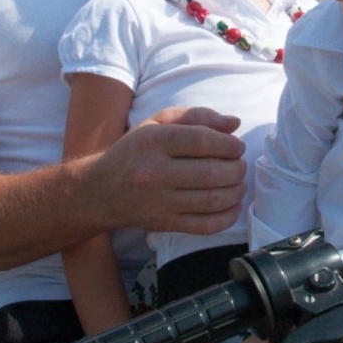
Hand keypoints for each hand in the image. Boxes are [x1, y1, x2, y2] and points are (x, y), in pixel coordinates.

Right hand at [92, 107, 246, 236]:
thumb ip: (197, 116)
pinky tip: (233, 204)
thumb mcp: (158, 123)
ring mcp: (159, 202)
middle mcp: (154, 173)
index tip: (236, 146)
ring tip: (238, 182)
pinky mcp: (165, 224)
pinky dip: (228, 217)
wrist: (102, 190)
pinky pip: (205, 225)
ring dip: (236, 190)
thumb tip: (235, 123)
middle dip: (236, 168)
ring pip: (212, 200)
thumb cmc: (136, 151)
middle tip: (239, 164)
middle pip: (210, 173)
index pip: (201, 141)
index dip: (228, 144)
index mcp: (153, 142)